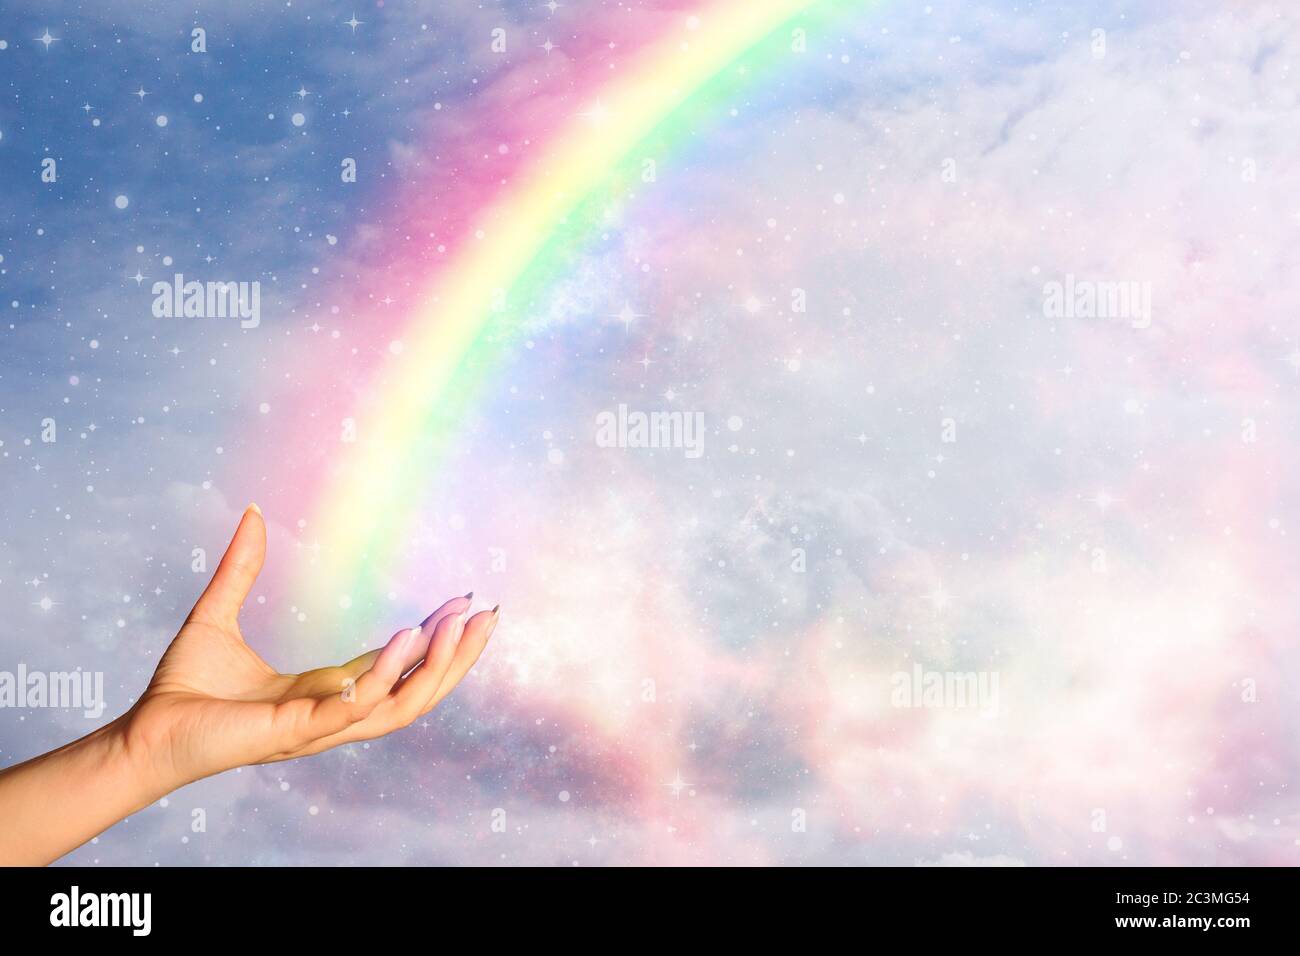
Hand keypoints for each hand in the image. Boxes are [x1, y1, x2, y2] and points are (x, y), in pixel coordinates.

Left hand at [119, 505, 498, 790]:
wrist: (143, 734)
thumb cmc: (180, 689)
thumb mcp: (215, 614)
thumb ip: (241, 567)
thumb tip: (250, 511)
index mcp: (324, 691)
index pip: (396, 666)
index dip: (432, 636)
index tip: (463, 601)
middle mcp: (332, 712)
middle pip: (416, 692)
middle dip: (458, 658)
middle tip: (491, 616)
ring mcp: (320, 726)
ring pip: (402, 705)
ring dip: (439, 666)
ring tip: (464, 623)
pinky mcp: (298, 732)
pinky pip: (357, 705)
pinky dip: (387, 672)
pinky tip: (408, 634)